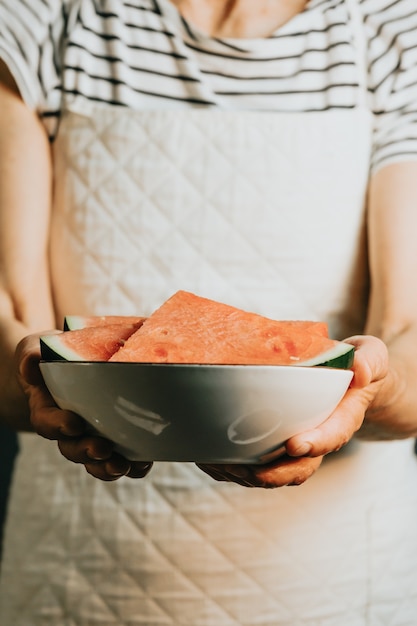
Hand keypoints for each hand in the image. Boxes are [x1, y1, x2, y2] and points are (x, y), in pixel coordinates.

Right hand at [16, 333, 152, 480]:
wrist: (72, 361)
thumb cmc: (52, 356)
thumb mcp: (36, 349)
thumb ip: (31, 355)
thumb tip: (32, 362)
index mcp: (47, 408)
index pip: (46, 421)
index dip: (58, 425)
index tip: (73, 424)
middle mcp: (67, 428)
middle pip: (72, 448)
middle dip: (87, 452)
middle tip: (103, 449)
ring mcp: (90, 436)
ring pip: (96, 461)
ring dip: (109, 466)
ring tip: (124, 465)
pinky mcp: (113, 438)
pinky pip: (120, 457)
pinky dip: (132, 464)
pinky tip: (144, 463)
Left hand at [198, 335, 388, 487]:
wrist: (351, 378)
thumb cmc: (357, 364)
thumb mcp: (371, 355)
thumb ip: (370, 360)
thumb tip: (359, 370)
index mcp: (343, 417)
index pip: (333, 436)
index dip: (315, 444)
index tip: (295, 444)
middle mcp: (320, 437)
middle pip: (300, 467)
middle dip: (275, 473)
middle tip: (249, 470)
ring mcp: (299, 443)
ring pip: (276, 472)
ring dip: (249, 475)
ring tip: (221, 465)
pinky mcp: (280, 444)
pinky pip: (260, 464)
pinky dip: (236, 467)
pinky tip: (212, 458)